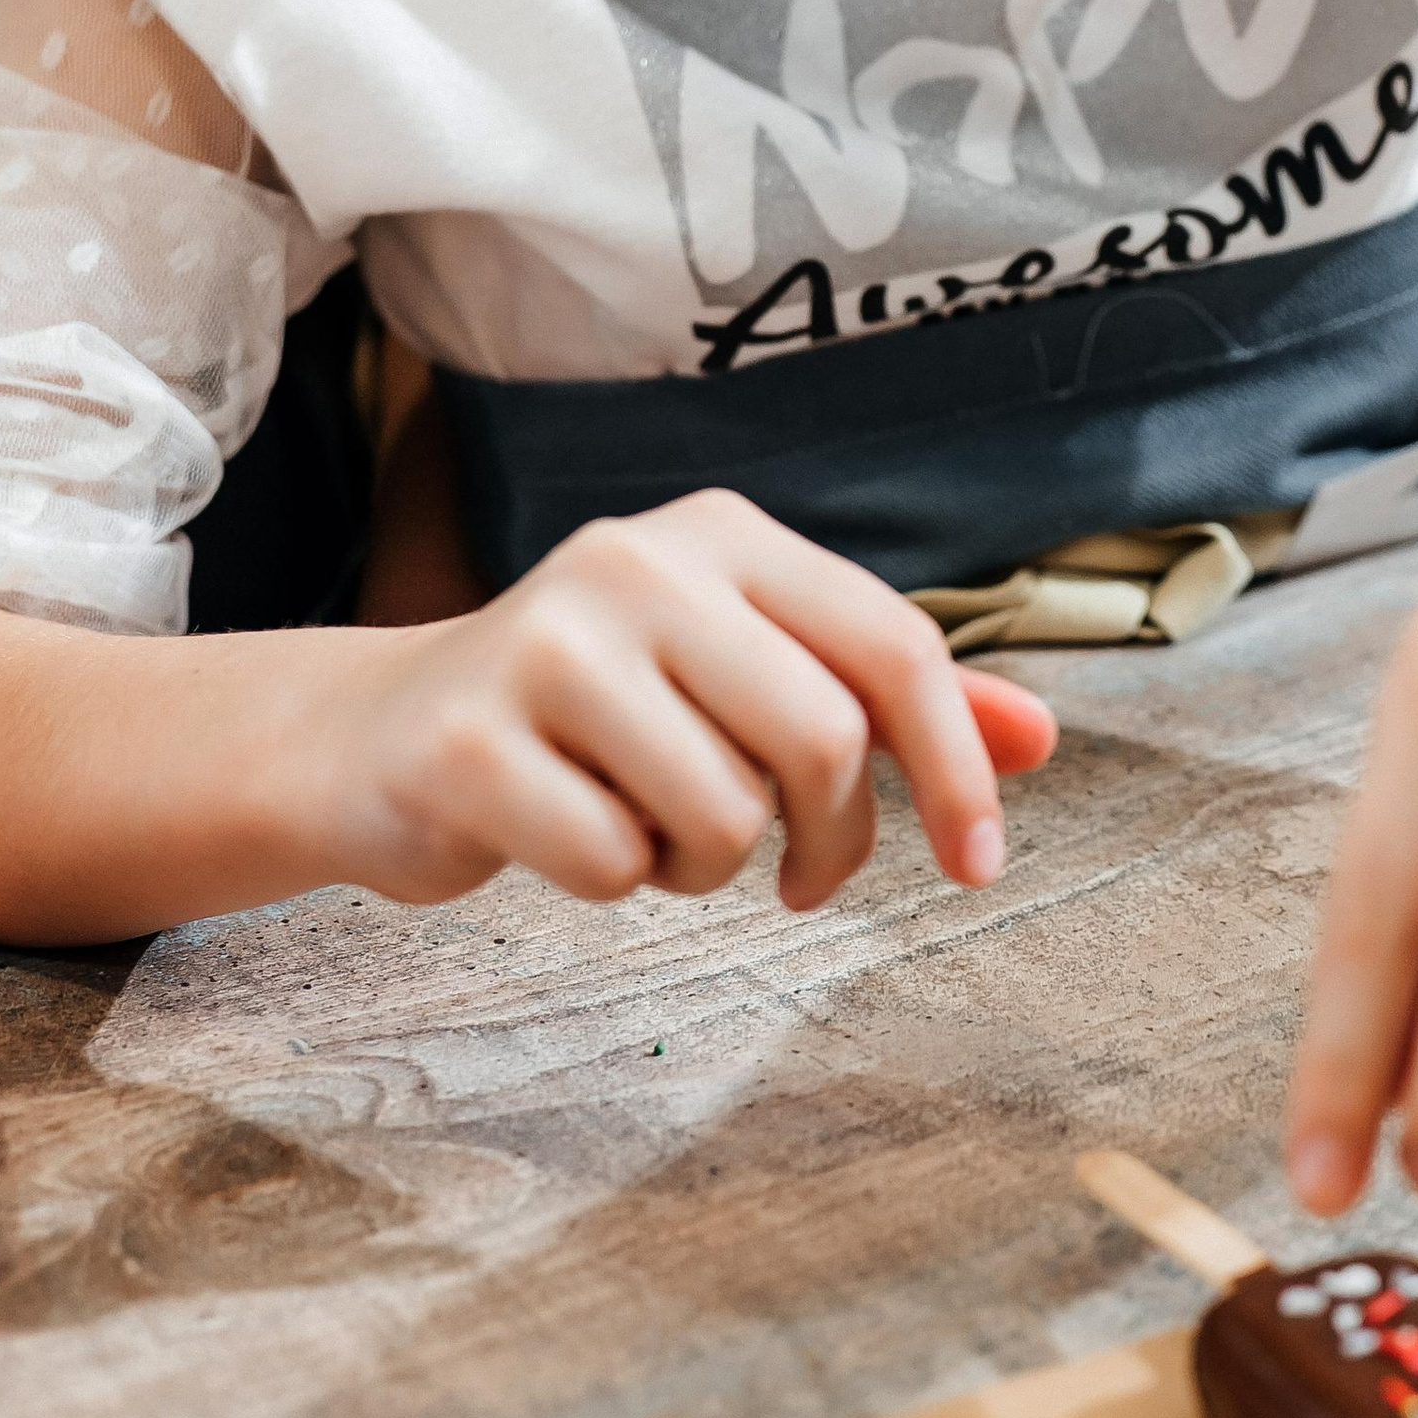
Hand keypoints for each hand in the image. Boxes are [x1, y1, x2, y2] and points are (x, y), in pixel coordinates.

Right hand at [334, 489, 1058, 911]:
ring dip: (707, 867)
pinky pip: (614, 864)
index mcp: (722, 535)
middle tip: (802, 878)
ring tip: (650, 831)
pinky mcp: (467, 739)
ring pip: (723, 815)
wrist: (377, 734)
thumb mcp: (743, 677)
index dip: (957, 767)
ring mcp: (544, 643)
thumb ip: (885, 701)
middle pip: (821, 739)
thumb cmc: (591, 716)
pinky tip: (565, 833)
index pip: (893, 645)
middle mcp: (636, 562)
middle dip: (831, 839)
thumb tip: (1040, 739)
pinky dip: (613, 882)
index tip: (979, 867)